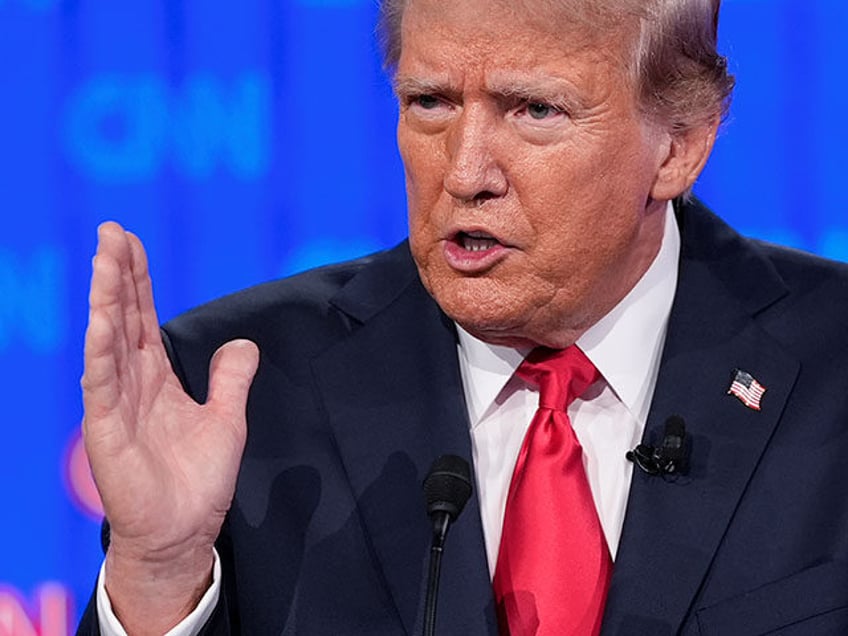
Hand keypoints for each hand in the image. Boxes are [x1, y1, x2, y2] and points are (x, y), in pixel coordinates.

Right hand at [81, 222, 258, 633]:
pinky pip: (102, 386)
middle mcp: (131, 384)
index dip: (137, 280)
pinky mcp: (107, 432)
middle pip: (122, 318)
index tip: (129, 241)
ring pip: (108, 342)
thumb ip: (231, 378)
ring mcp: (116, 406)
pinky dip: (101, 353)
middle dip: (116, 274)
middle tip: (111, 231)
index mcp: (156, 377)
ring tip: (104, 260)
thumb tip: (243, 342)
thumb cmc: (197, 479)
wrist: (184, 531)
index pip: (143, 317)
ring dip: (105, 300)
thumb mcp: (227, 419)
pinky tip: (101, 322)